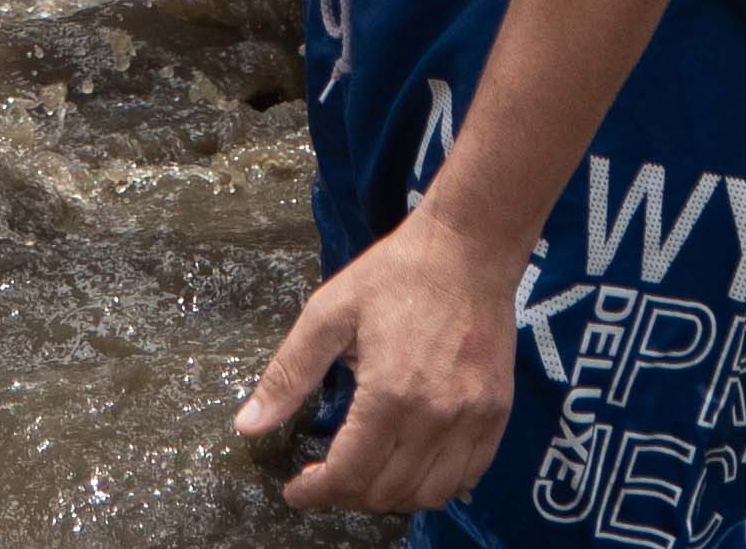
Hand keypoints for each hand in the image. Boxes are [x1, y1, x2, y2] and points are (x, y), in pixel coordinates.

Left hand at [237, 206, 523, 516]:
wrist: (470, 248)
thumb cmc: (397, 274)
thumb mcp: (329, 313)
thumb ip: (289, 374)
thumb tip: (249, 424)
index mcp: (390, 393)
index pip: (349, 475)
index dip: (316, 493)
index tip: (297, 490)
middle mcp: (436, 416)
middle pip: (387, 493)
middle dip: (346, 495)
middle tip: (325, 477)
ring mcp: (473, 418)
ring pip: (429, 493)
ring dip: (390, 496)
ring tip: (366, 472)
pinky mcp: (497, 413)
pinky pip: (467, 475)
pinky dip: (435, 484)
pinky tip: (411, 463)